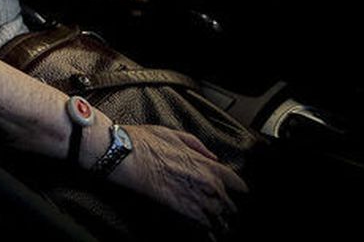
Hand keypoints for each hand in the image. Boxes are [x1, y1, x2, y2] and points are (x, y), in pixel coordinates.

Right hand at [107, 123, 247, 234]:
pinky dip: (206, 227)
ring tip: (219, 223)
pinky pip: (202, 223)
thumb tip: (212, 157)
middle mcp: (204, 181)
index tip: (239, 192)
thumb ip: (197, 146)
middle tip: (228, 211)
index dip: (239, 188)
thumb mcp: (173, 134)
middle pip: (229, 201)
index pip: (235, 180)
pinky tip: (207, 230)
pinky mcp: (179, 208)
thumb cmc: (143, 141)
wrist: (124, 154)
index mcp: (204, 162)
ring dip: (218, 218)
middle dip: (229, 206)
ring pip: (217, 214)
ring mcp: (193, 196)